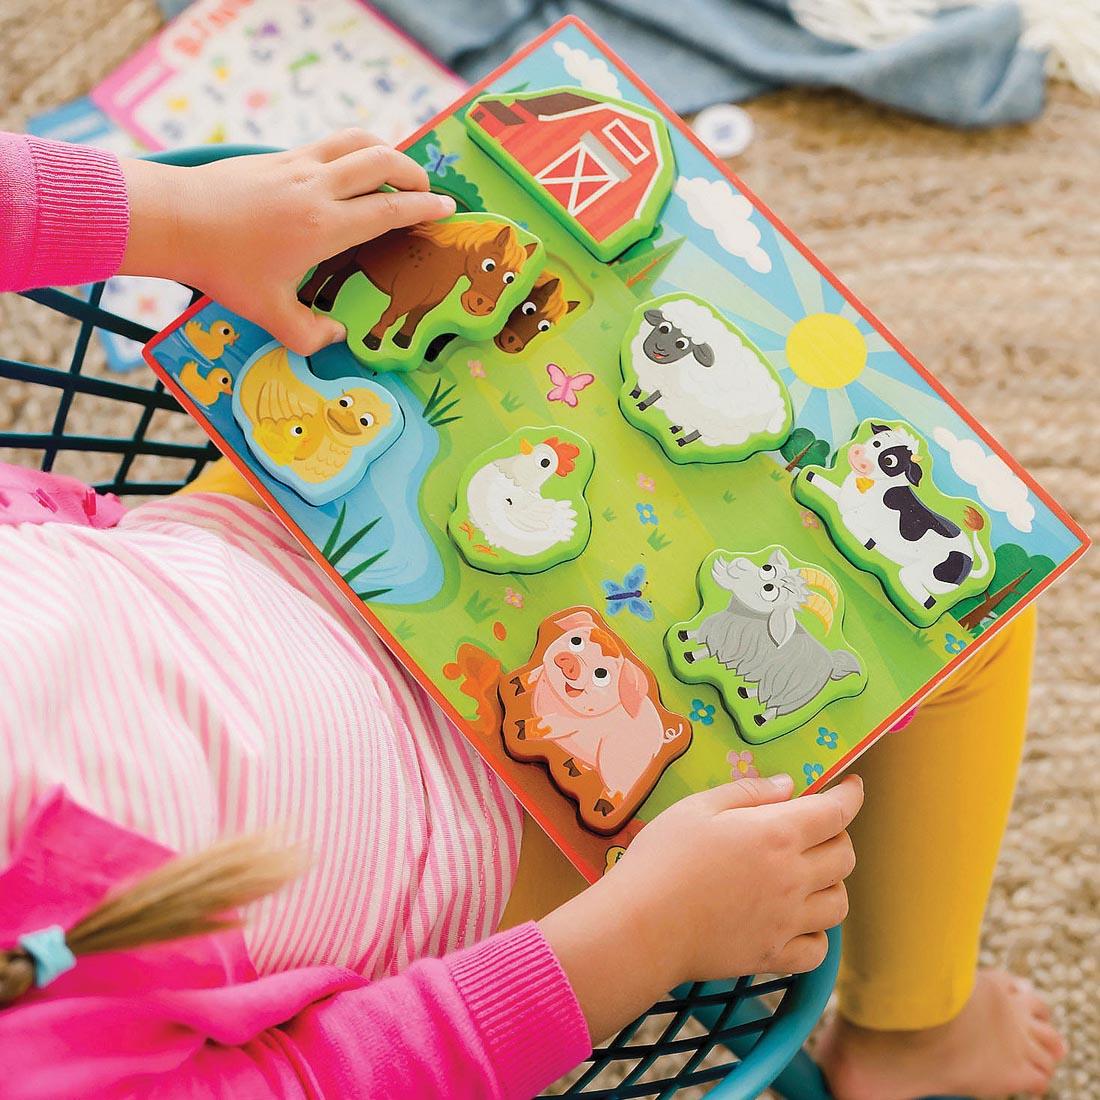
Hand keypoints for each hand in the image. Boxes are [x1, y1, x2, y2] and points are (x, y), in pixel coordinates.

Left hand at [119, 130, 455, 353]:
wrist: (175, 219)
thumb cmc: (222, 267)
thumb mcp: (269, 313)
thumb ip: (308, 334)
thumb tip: (336, 338)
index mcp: (326, 226)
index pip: (390, 209)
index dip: (424, 208)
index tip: (446, 209)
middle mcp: (318, 187)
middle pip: (383, 161)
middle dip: (413, 173)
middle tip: (427, 192)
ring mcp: (298, 164)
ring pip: (357, 140)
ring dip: (386, 151)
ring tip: (396, 171)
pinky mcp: (279, 155)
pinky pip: (330, 143)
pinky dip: (353, 150)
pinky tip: (349, 171)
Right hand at [539, 773, 862, 1042]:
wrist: (642, 925)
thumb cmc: (663, 858)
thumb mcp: (698, 807)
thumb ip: (748, 792)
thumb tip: (789, 785)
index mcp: (777, 834)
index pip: (835, 812)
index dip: (850, 795)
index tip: (852, 786)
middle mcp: (792, 878)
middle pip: (845, 856)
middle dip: (837, 835)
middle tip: (815, 828)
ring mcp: (786, 922)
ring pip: (839, 903)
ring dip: (831, 883)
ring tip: (807, 874)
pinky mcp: (773, 956)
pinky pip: (818, 950)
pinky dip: (817, 934)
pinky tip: (796, 921)